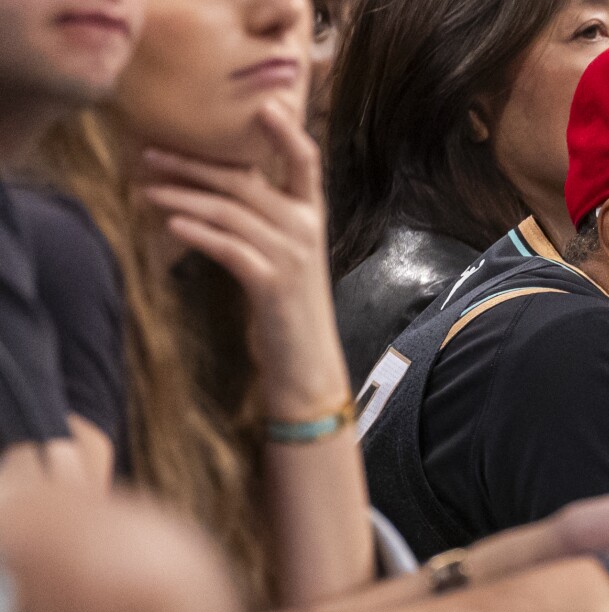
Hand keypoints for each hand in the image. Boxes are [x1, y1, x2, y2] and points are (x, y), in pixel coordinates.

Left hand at [140, 102, 346, 418]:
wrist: (305, 360)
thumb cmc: (287, 304)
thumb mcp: (284, 253)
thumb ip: (262, 218)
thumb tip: (216, 183)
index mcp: (311, 217)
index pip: (305, 163)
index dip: (286, 132)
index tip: (262, 104)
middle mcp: (305, 231)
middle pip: (246, 183)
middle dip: (194, 165)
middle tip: (151, 154)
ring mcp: (291, 257)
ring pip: (230, 212)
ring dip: (183, 197)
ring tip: (146, 189)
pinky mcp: (271, 285)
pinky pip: (230, 249)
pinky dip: (199, 233)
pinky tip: (172, 223)